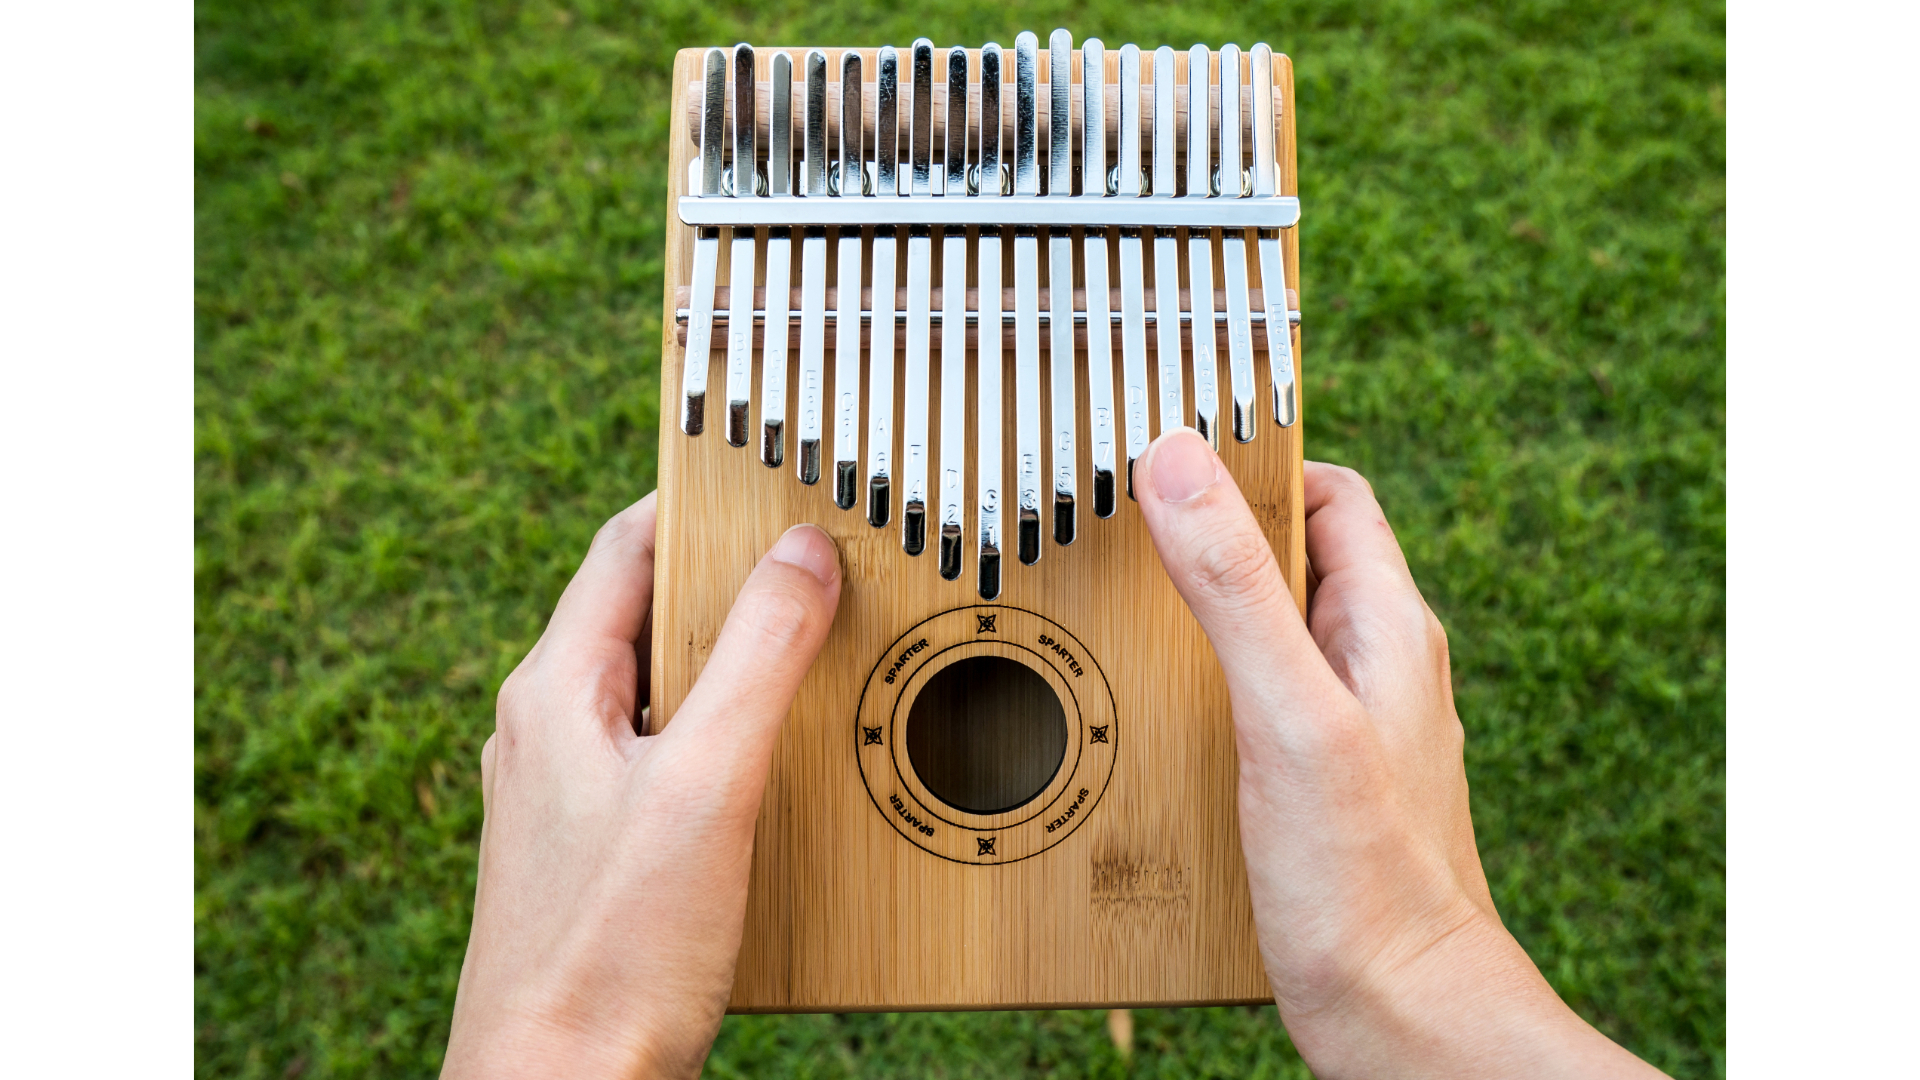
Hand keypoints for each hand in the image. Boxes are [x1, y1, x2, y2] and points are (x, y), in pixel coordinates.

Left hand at [440, 493, 841, 1078]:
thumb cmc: (611, 954)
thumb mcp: (706, 785)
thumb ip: (760, 660)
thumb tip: (803, 552)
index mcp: (554, 692)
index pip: (626, 548)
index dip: (701, 503)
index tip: (774, 481)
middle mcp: (548, 733)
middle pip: (648, 617)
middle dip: (736, 587)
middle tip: (825, 567)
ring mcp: (566, 797)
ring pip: (661, 692)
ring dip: (737, 667)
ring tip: (819, 657)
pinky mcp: (595, 856)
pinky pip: (665, 760)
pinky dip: (725, 739)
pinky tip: (780, 769)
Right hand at [1133, 430, 1663, 1079]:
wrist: (1401, 1013)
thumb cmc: (1366, 879)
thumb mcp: (1287, 712)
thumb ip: (1235, 588)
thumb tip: (1178, 463)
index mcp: (1386, 626)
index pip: (1331, 495)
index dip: (1257, 463)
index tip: (1177, 453)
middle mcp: (1374, 665)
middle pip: (1291, 558)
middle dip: (1210, 535)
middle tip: (1127, 528)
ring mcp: (1349, 724)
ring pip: (1269, 630)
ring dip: (1202, 613)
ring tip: (1126, 610)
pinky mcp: (1317, 781)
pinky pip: (1256, 698)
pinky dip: (1203, 685)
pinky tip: (1156, 713)